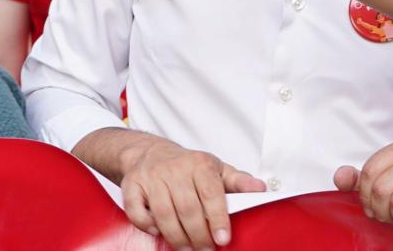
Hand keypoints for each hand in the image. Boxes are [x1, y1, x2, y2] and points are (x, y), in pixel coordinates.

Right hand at [117, 138, 264, 250]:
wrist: (149, 152)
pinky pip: (137, 211)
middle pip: (187, 208)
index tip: (223, 239)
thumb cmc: (187, 166)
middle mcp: (175, 169)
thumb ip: (238, 181)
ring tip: (187, 249)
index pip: (210, 193)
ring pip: (163, 213)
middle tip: (205, 250)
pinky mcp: (132, 185)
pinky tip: (159, 231)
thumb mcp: (216, 168)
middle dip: (198, 235)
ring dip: (176, 236)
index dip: (217, 218)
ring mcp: (151, 177)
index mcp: (200, 164)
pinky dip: (147, 226)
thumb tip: (261, 189)